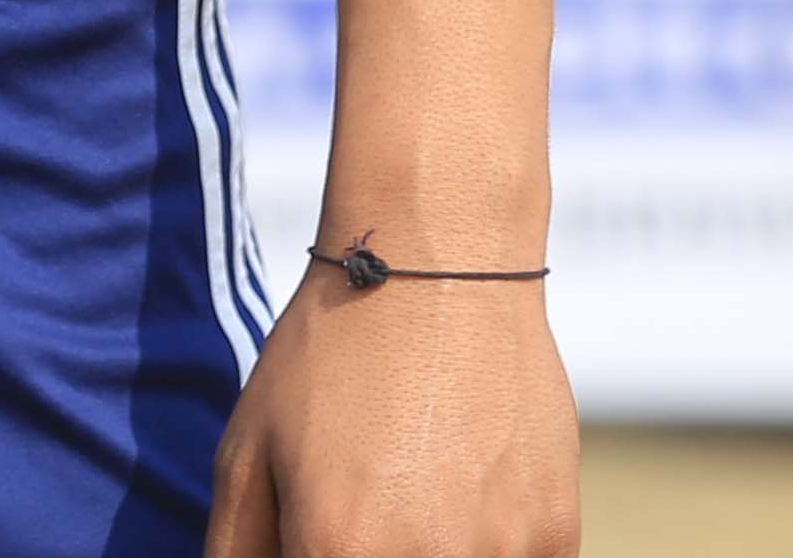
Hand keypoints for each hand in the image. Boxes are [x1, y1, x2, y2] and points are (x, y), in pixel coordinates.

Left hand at [205, 272, 580, 557]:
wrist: (439, 264)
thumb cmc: (329, 357)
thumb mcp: (246, 456)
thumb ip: (236, 557)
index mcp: (337, 553)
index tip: (321, 545)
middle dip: (365, 556)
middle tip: (369, 516)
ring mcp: (501, 554)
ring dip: (430, 552)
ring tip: (415, 488)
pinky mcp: (556, 535)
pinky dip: (484, 550)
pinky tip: (463, 493)